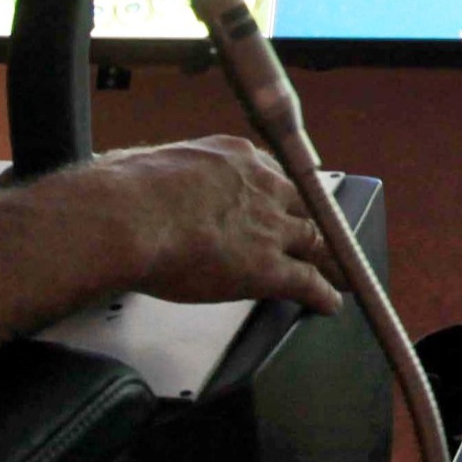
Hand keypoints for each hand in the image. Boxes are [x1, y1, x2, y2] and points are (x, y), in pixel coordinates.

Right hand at [0, 136, 343, 315]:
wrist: (128, 218)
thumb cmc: (123, 192)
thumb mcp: (149, 165)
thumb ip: (163, 175)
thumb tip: (137, 178)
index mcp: (234, 157)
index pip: (272, 175)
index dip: (281, 194)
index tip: (283, 203)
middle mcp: (260, 186)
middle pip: (303, 205)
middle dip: (314, 222)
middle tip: (322, 237)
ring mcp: (269, 226)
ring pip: (315, 241)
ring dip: (330, 259)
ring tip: (339, 274)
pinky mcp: (268, 267)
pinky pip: (306, 281)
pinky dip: (321, 294)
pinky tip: (327, 303)